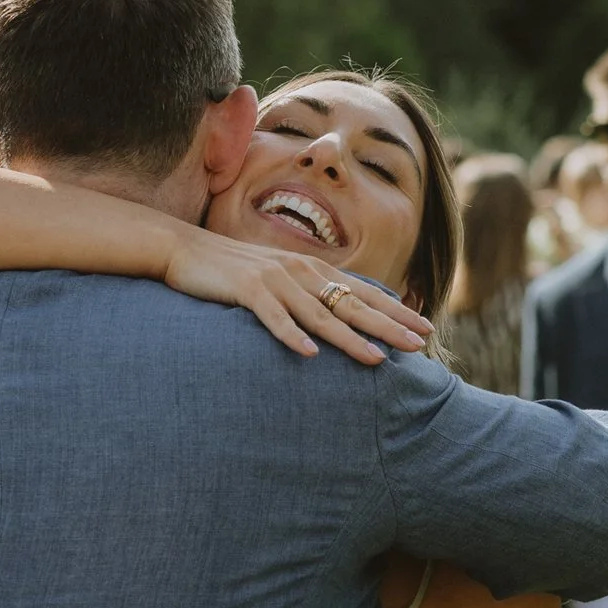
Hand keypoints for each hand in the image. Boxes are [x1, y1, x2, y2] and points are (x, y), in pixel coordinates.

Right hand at [160, 232, 430, 363]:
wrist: (182, 248)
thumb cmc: (229, 268)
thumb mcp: (275, 276)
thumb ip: (305, 291)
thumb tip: (334, 316)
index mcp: (310, 268)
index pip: (363, 292)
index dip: (395, 311)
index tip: (426, 328)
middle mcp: (299, 271)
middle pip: (352, 303)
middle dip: (388, 326)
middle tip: (420, 345)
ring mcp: (274, 279)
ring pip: (320, 314)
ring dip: (350, 339)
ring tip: (377, 359)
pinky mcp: (246, 289)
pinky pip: (273, 317)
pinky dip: (292, 336)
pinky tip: (310, 355)